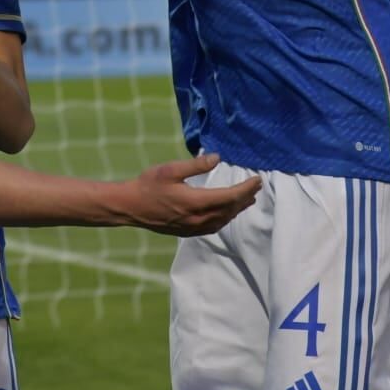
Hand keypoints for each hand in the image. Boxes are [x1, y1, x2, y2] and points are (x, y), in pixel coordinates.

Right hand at [120, 154, 261, 235]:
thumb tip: (217, 158)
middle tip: (256, 187)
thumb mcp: (170, 169)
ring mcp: (194, 227)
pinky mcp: (189, 232)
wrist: (131, 207)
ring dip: (237, 209)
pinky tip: (227, 212)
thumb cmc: (148, 185)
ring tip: (247, 199)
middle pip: (230, 209)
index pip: (230, 196)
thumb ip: (196, 165)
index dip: (246, 188)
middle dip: (245, 197)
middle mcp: (198, 217)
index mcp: (195, 201)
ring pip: (223, 219)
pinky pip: (214, 226)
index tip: (257, 179)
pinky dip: (225, 218)